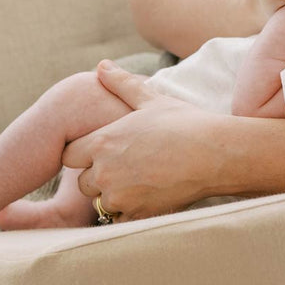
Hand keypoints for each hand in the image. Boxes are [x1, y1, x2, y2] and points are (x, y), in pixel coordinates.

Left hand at [61, 62, 229, 219]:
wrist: (215, 154)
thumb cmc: (184, 123)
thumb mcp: (151, 99)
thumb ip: (121, 84)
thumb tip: (101, 66)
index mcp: (103, 142)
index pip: (69, 156)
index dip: (84, 153)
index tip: (105, 150)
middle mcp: (105, 171)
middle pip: (83, 182)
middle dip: (99, 175)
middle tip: (127, 165)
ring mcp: (120, 196)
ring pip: (101, 202)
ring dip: (114, 194)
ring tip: (140, 180)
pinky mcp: (137, 214)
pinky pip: (120, 219)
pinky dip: (129, 211)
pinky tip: (149, 195)